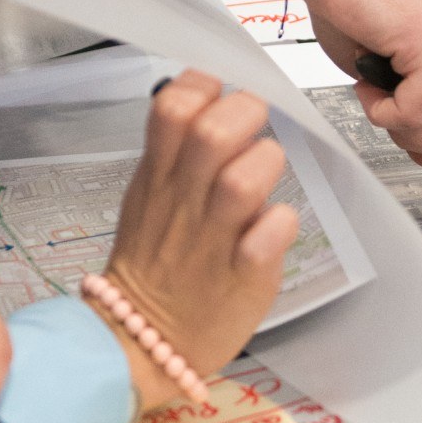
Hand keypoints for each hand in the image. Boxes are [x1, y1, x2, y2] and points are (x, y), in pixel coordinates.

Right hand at [104, 71, 301, 400]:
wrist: (141, 338)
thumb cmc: (154, 263)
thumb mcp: (147, 196)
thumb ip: (174, 151)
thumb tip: (206, 100)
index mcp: (158, 176)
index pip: (173, 106)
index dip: (203, 84)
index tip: (220, 92)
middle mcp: (183, 201)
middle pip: (212, 131)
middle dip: (245, 113)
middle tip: (254, 128)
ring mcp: (212, 238)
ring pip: (245, 179)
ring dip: (265, 164)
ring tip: (265, 178)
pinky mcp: (243, 275)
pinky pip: (272, 232)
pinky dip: (280, 223)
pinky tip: (271, 231)